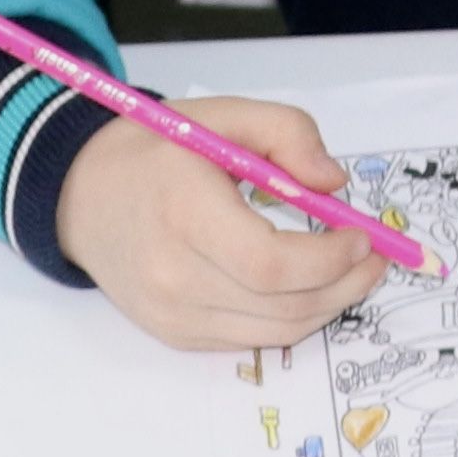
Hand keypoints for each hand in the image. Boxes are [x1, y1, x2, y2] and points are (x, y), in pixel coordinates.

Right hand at [55, 94, 388, 349]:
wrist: (81, 194)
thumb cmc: (156, 151)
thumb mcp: (223, 117)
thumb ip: (287, 133)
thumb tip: (333, 183)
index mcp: (185, 213)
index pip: (272, 264)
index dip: (330, 260)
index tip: (364, 236)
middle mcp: (173, 275)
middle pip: (281, 307)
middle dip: (345, 286)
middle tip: (376, 259)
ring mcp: (170, 314)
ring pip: (272, 332)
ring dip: (326, 308)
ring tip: (352, 274)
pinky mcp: (172, 334)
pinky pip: (248, 339)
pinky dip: (289, 319)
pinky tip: (306, 288)